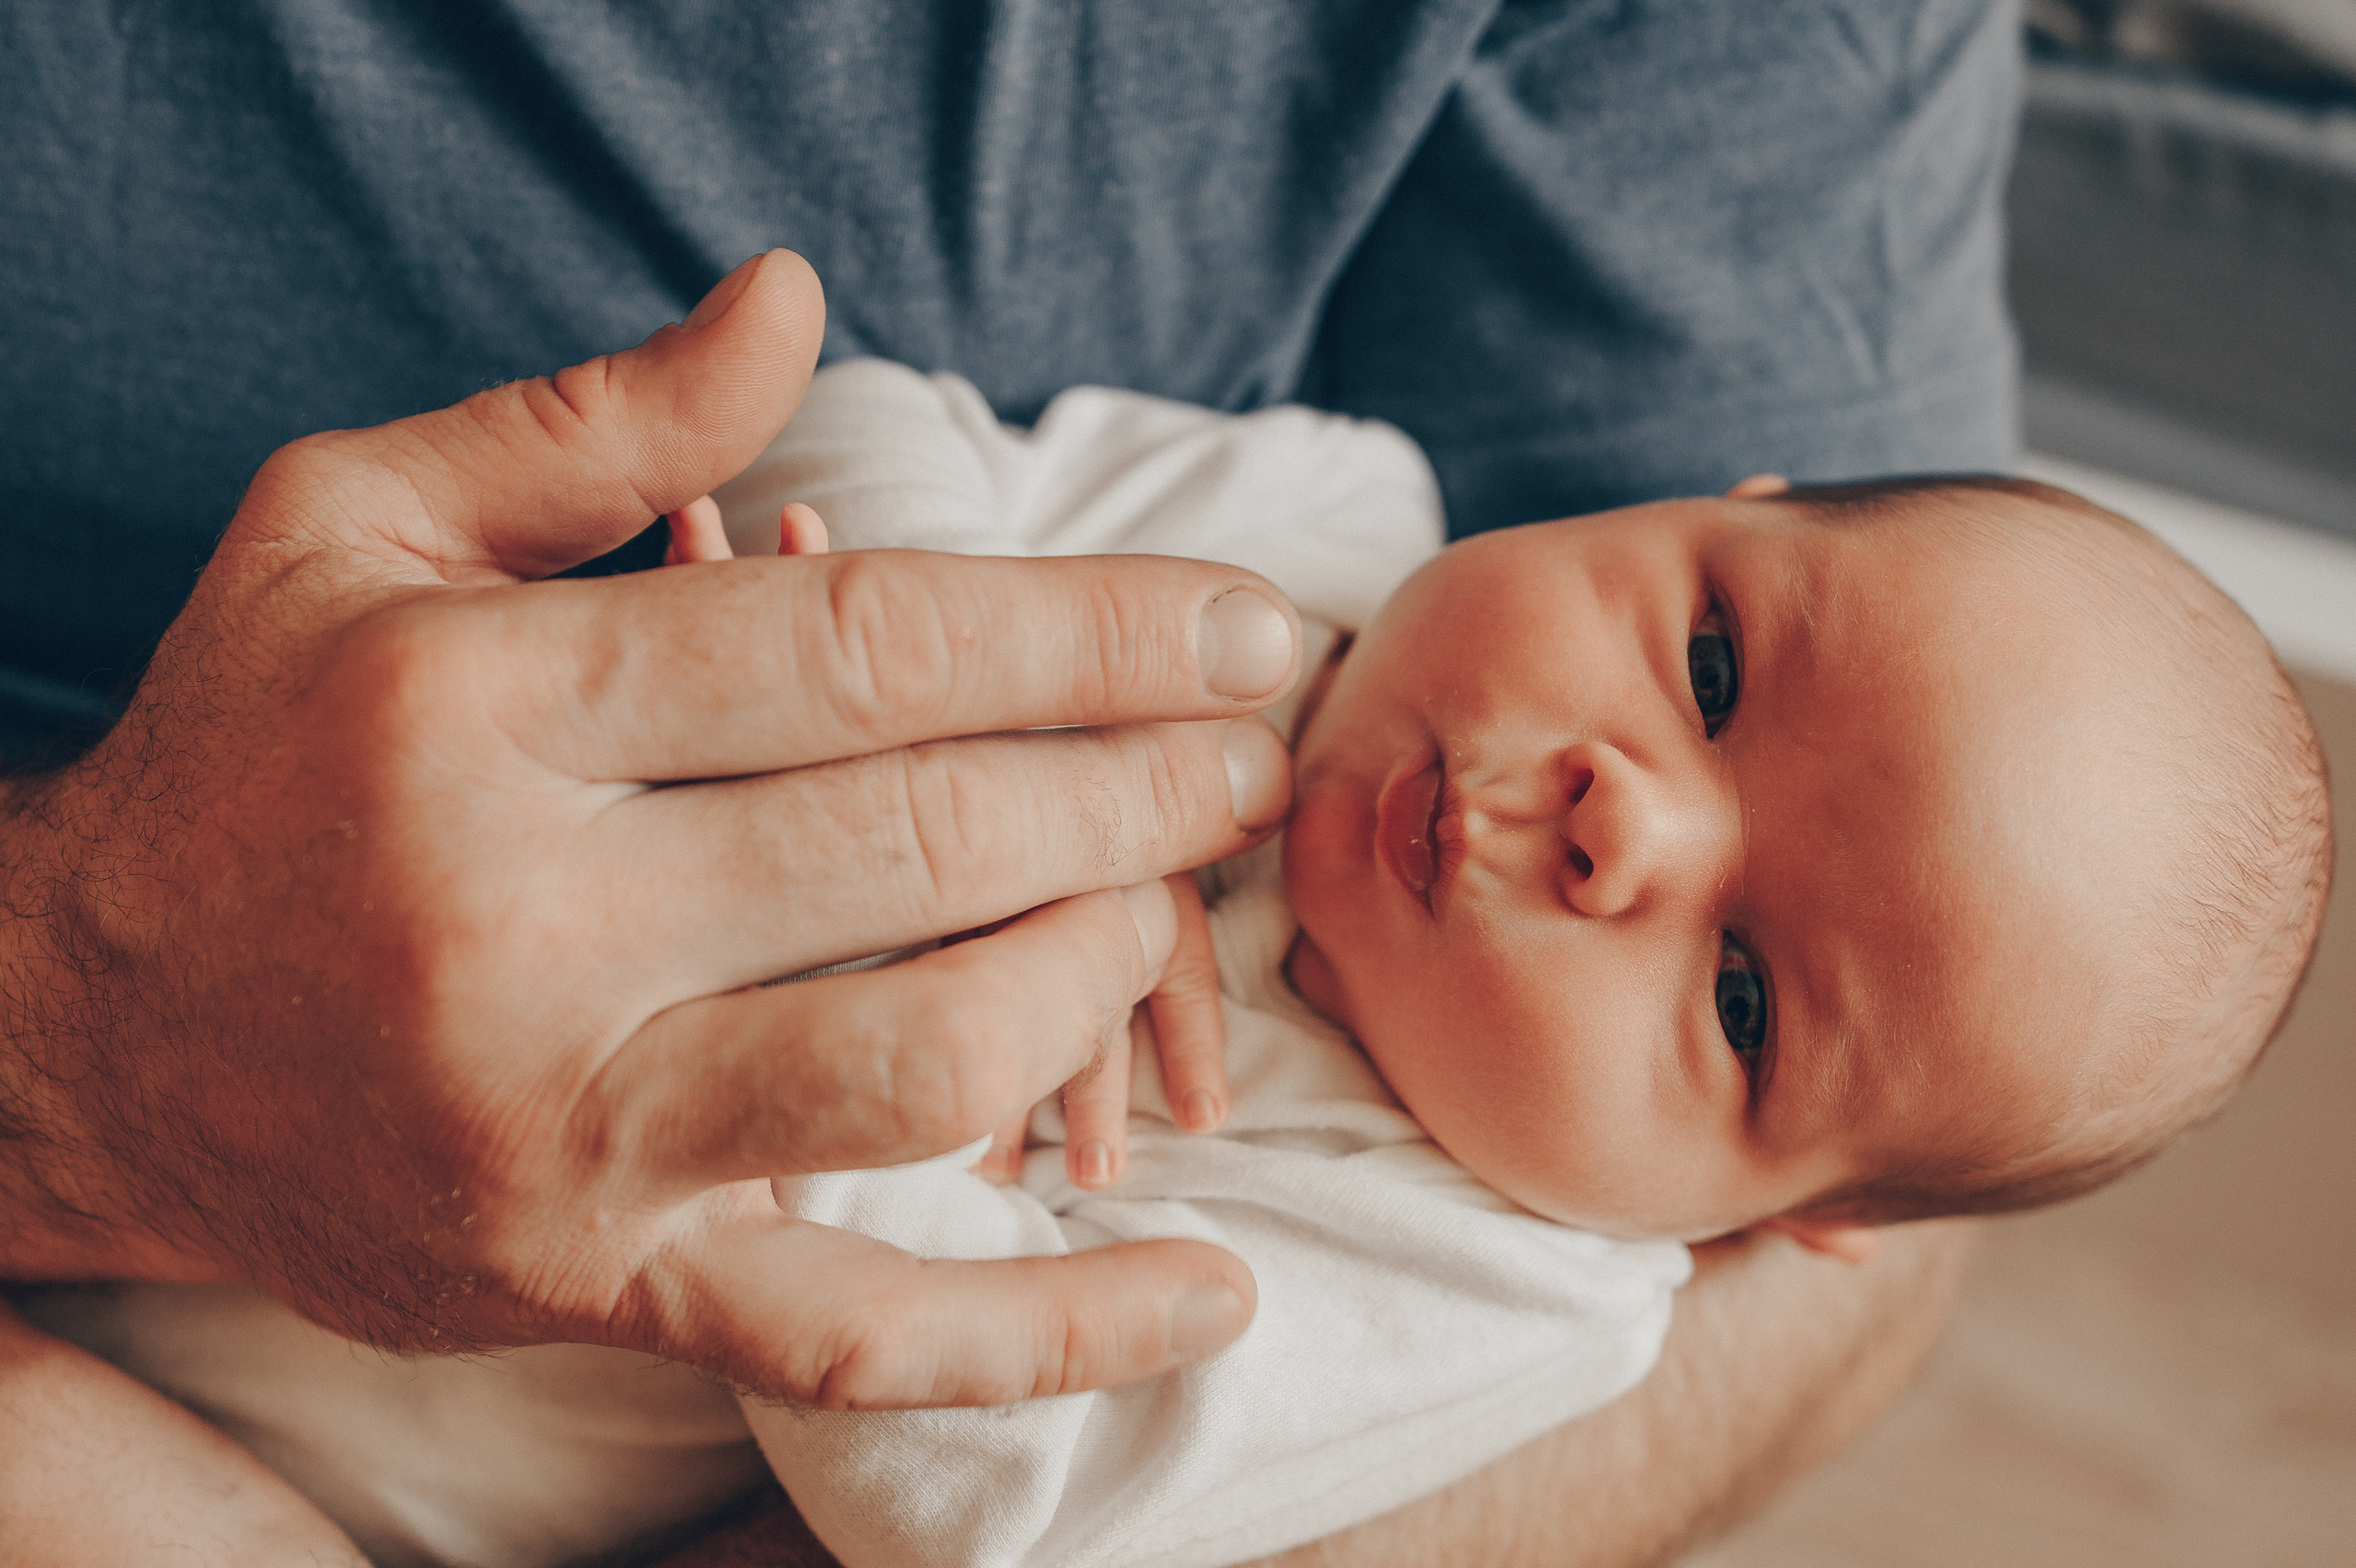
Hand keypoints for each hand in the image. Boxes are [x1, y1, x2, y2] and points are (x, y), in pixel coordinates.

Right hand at [0, 250, 1296, 1407]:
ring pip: (921, 1070)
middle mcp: (518, 927)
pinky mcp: (592, 1279)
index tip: (1245, 627)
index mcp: (477, 708)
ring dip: (1097, 975)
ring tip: (1160, 905)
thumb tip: (796, 299)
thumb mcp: (357, 527)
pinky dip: (1049, 1335)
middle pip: (924, 845)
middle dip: (1138, 790)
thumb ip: (591, 419)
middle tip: (1246, 754)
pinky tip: (1212, 1289)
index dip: (1095, 633)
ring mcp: (561, 1131)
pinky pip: (857, 1340)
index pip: (867, 651)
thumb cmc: (252, 752)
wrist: (82, 1036)